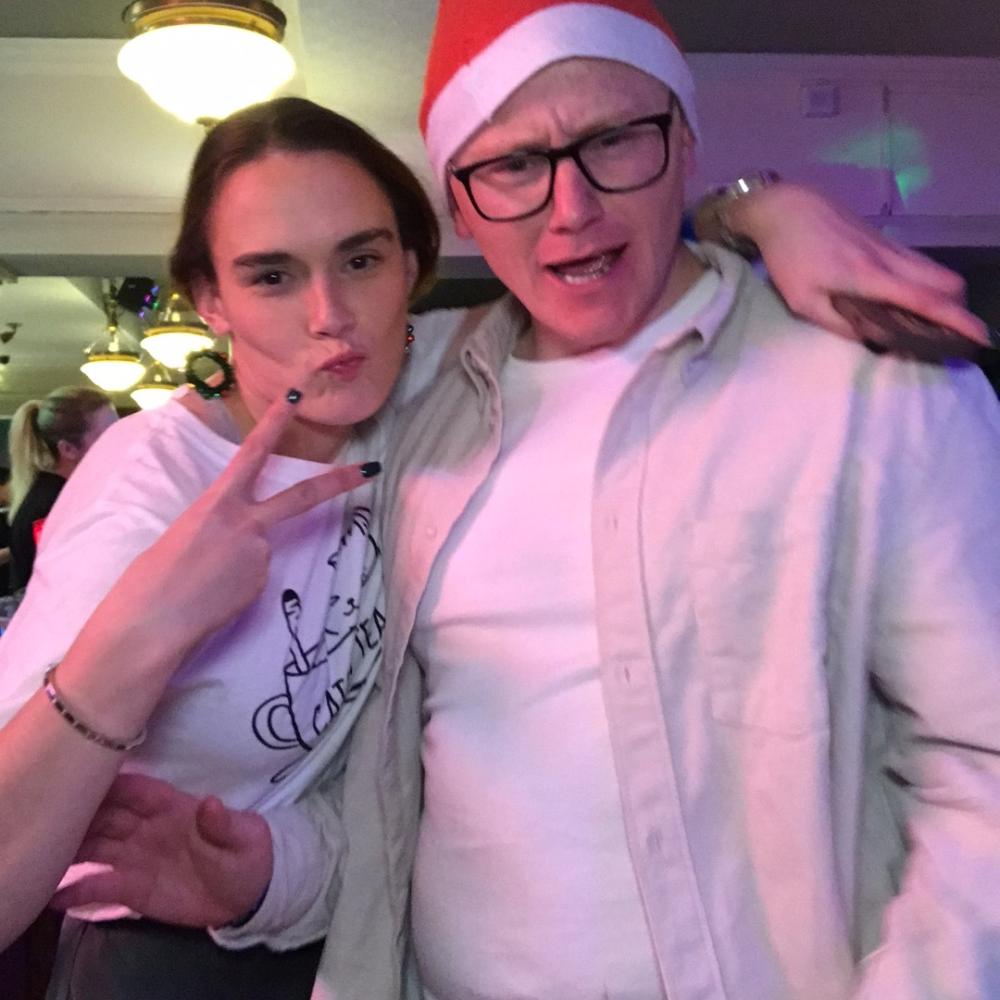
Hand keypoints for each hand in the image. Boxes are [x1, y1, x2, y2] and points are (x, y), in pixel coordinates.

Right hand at [51, 773, 272, 927]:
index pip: (134, 790)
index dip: (109, 784)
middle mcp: (146, 826)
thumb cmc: (246, 853)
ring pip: (94, 846)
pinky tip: (52, 895)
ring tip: (43, 853)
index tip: (80, 779)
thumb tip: (210, 803)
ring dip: (70, 848)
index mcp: (171, 806)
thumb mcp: (244, 836)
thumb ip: (223, 823)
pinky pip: (99, 886)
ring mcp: (135, 856)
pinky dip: (75, 890)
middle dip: (79, 815)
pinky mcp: (132, 888)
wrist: (248, 894)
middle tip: (50, 819)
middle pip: (105, 816)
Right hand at [94, 389, 376, 663]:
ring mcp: (260, 554)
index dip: (275, 423)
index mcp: (217, 502)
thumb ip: (219, 527)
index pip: (253, 453)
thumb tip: (241, 541)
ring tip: (203, 583)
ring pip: (260, 550)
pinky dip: (237, 585)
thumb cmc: (149, 579)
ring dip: (238, 563)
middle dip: (340, 481)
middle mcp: (247, 523)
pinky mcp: (263, 584)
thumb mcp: (183, 535)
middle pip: (302, 496)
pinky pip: (254, 577)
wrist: (150, 623)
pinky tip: (213, 597)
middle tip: (372, 468)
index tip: (296, 397)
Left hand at [722, 182, 989, 354]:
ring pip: (936, 269)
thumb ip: (839, 323)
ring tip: (926, 319)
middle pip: (947, 282)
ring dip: (942, 294)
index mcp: (870, 277)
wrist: (784, 207)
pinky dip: (925, 282)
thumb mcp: (803, 301)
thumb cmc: (788, 256)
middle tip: (942, 332)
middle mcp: (889, 259)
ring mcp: (890, 245)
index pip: (926, 301)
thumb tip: (872, 338)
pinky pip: (918, 262)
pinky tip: (906, 297)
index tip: (980, 337)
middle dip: (955, 309)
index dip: (957, 321)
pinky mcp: (884, 239)